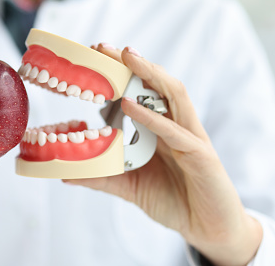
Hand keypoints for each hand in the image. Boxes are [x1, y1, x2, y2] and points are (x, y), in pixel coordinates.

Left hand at [66, 44, 262, 265]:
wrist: (209, 228)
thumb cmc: (172, 200)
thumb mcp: (129, 186)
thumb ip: (101, 176)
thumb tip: (65, 173)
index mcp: (160, 127)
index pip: (141, 91)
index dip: (119, 73)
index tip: (92, 57)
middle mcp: (175, 124)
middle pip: (155, 84)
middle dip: (131, 62)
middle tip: (102, 47)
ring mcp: (190, 136)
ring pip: (173, 95)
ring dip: (150, 73)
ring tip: (125, 57)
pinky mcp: (200, 155)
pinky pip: (175, 132)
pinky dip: (152, 117)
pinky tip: (130, 106)